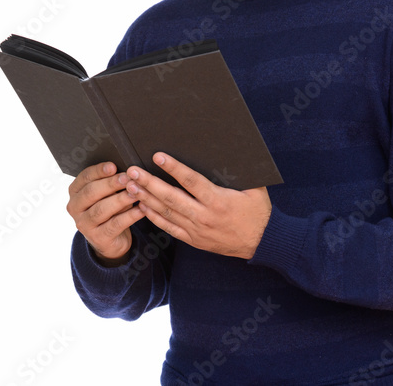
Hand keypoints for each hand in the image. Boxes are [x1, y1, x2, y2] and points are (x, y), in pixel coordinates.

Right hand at [66, 162, 144, 264]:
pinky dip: (129, 216)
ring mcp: (84, 225)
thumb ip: (110, 183)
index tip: (113, 166)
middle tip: (127, 178)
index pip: (84, 177)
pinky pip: (115, 225)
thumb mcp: (106, 194)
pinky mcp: (98, 238)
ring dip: (120, 200)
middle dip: (110, 184)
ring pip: (101, 209)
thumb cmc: (110, 209)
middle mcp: (75, 208)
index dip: (99, 171)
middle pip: (91, 192)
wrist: (111, 239)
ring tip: (135, 193)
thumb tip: (126, 171)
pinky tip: (141, 210)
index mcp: (75, 192)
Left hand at [124, 152, 271, 258]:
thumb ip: (239, 171)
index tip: (158, 157)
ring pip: (166, 212)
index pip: (191, 181)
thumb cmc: (258, 211)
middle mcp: (204, 215)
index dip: (173, 168)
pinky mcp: (194, 240)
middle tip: (132, 171)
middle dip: (149, 183)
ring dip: (146, 198)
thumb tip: (229, 149)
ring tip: (129, 186)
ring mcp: (197, 230)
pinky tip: (142, 206)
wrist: (263, 243)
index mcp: (218, 200)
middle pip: (171, 197)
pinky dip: (154, 217)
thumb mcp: (254, 188)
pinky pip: (169, 228)